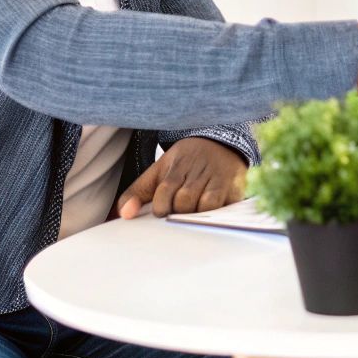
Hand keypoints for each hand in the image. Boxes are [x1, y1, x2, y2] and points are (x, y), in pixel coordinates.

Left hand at [116, 137, 248, 218]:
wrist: (220, 143)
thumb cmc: (185, 163)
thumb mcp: (158, 171)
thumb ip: (137, 192)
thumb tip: (123, 214)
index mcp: (176, 166)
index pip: (164, 192)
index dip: (161, 206)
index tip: (163, 209)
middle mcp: (197, 170)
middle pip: (184, 202)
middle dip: (179, 211)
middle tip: (180, 210)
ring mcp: (217, 178)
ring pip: (203, 205)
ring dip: (196, 214)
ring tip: (194, 211)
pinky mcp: (234, 186)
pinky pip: (223, 206)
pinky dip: (214, 213)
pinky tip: (210, 211)